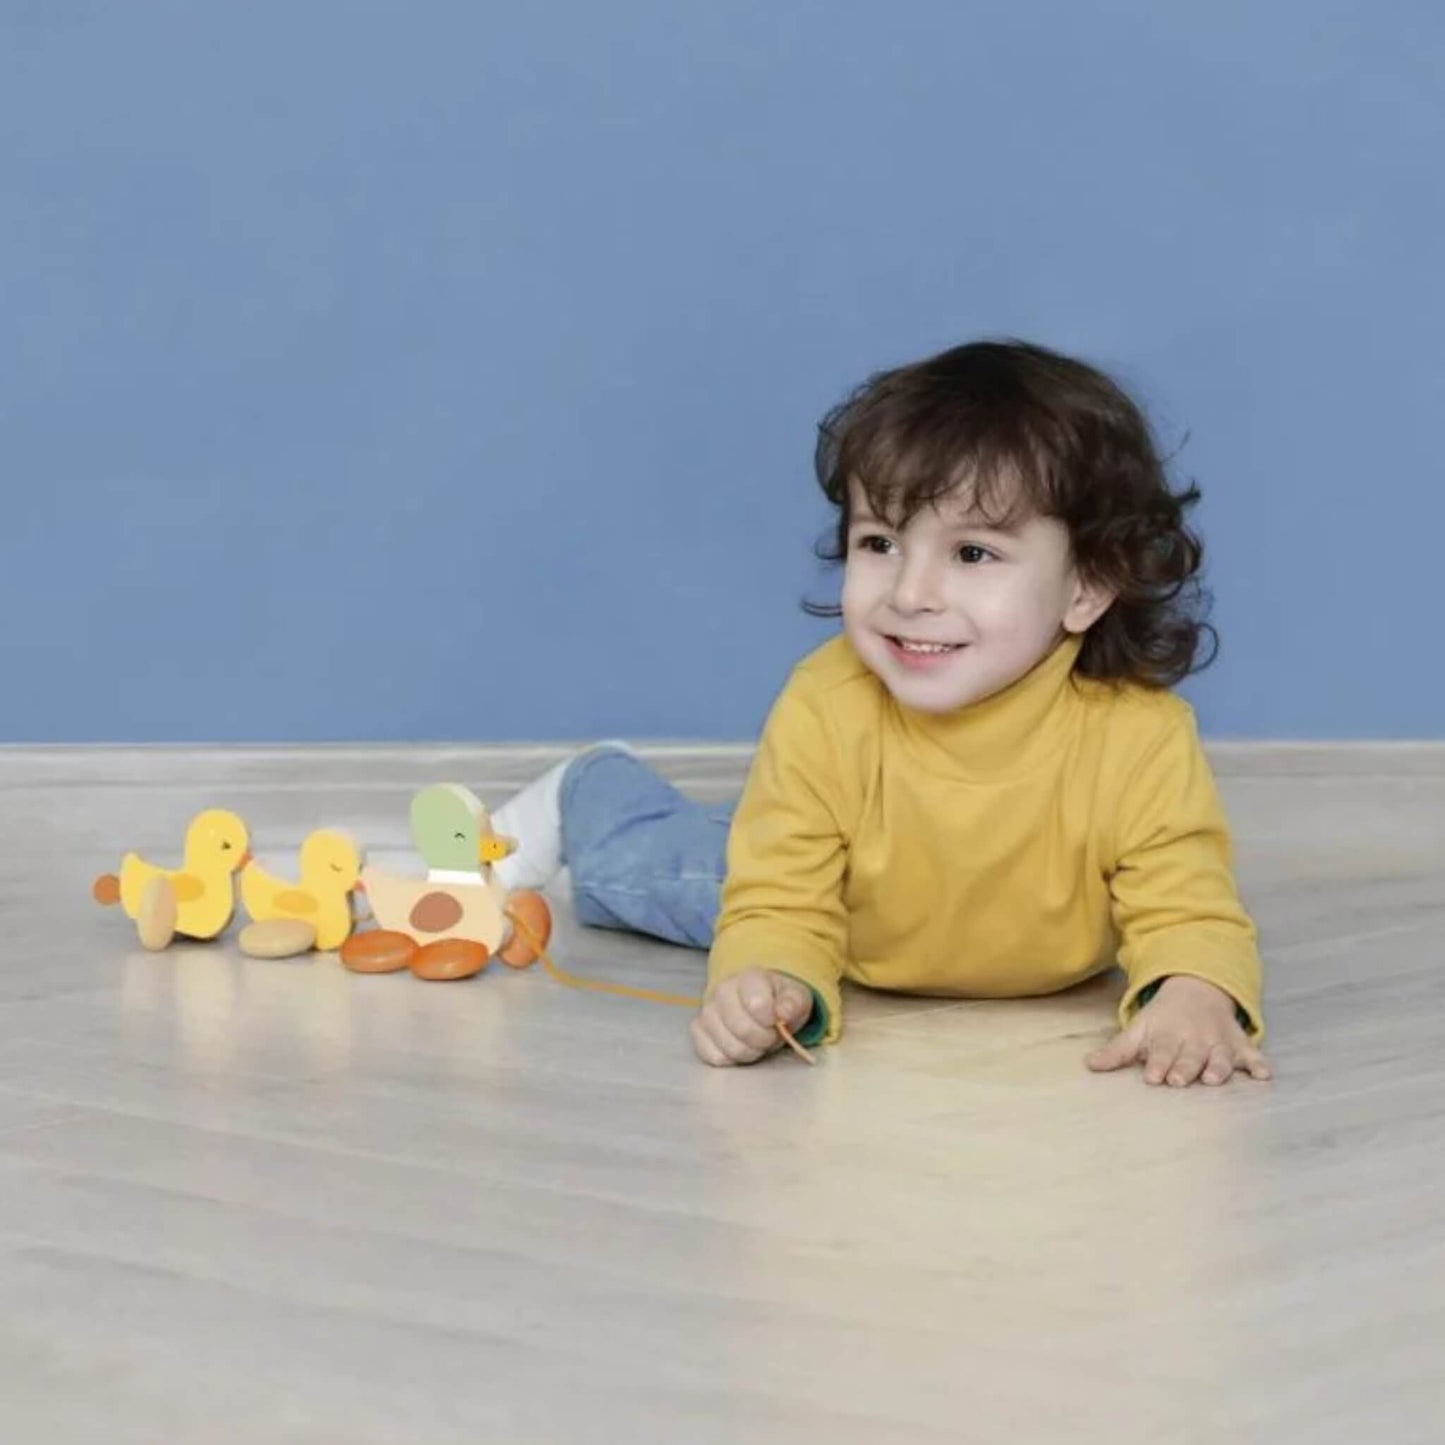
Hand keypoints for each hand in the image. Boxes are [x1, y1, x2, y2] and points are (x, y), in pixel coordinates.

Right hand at [691, 968, 814, 1066]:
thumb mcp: (796, 998)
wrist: (760, 1004)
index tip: (777, 1020)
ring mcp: (707, 1011)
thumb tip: (783, 1013)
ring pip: (727, 1045)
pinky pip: (712, 1055)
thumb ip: (793, 1003)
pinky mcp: (698, 1031)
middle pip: (741, 1028)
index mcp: (749, 978)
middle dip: (762, 1039)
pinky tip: (738, 1047)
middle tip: (769, 1035)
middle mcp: (722, 990)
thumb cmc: (778, 1001)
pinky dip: (729, 1058)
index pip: (757, 1003)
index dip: (771, 1019)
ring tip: (755, 1041)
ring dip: (747, 1051)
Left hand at [1086, 975, 1271, 1086]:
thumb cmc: (1163, 1018)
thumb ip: (1118, 1051)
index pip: (1161, 1051)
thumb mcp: (1139, 1029)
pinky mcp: (1239, 1045)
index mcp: (1168, 1035)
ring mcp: (1218, 1041)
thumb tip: (1089, 1066)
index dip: (1156, 1063)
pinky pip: (1252, 1053)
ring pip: (1219, 1056)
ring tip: (1214, 1080)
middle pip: (1189, 1056)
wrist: (1197, 988)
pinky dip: (1259, 1063)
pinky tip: (1265, 1074)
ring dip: (1218, 1067)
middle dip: (1184, 1068)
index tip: (1152, 1077)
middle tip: (1178, 1080)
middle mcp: (1194, 1039)